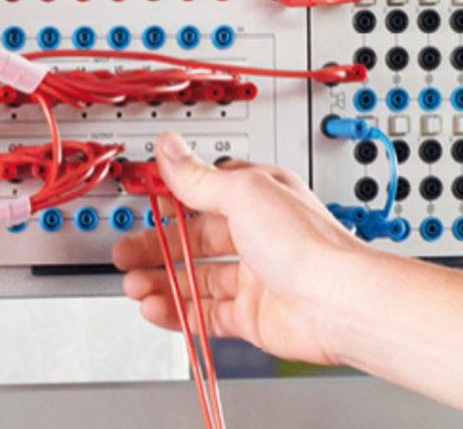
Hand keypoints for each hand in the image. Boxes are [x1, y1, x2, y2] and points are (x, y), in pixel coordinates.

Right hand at [112, 131, 369, 364]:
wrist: (338, 302)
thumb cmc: (307, 244)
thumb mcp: (243, 193)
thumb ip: (199, 177)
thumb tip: (170, 147)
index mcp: (259, 197)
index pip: (204, 194)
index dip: (171, 201)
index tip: (142, 208)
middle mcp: (259, 236)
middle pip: (195, 241)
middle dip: (156, 248)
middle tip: (125, 254)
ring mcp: (256, 278)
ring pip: (196, 280)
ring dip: (161, 282)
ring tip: (133, 285)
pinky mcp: (252, 316)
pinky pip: (205, 314)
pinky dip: (177, 313)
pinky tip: (156, 308)